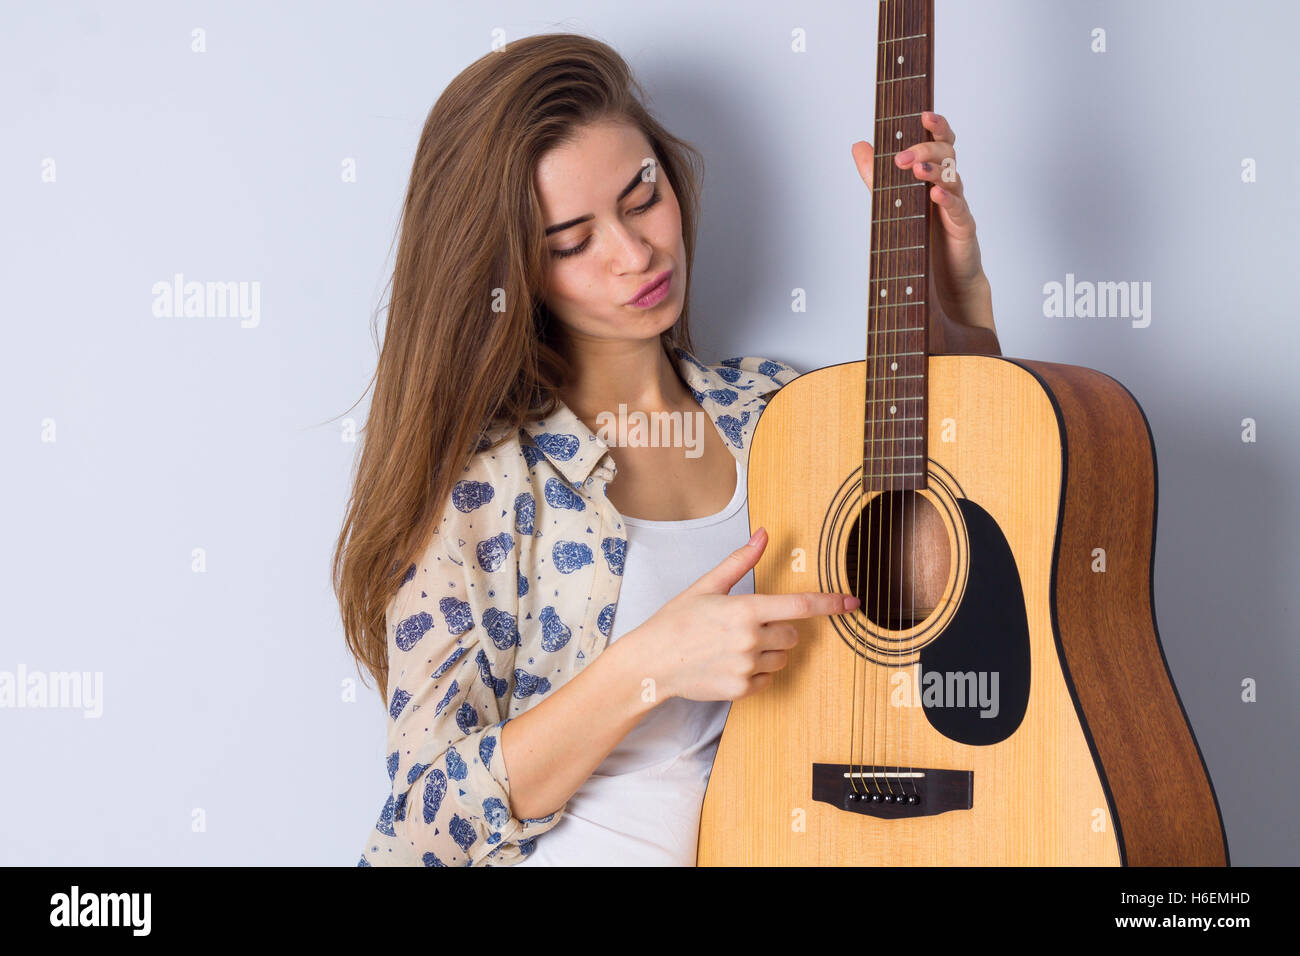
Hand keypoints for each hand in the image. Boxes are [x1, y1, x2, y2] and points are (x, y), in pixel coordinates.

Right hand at [626, 528, 859, 701]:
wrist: (652, 662)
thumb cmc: (676, 621)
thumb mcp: (707, 585)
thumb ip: (741, 561)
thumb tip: (763, 535)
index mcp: (745, 609)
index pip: (800, 605)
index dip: (830, 603)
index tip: (852, 602)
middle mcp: (750, 639)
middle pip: (794, 635)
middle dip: (781, 628)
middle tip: (750, 625)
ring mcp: (747, 667)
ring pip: (783, 658)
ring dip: (770, 651)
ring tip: (736, 645)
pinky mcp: (742, 689)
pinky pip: (768, 679)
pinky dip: (757, 671)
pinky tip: (731, 663)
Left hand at [851, 110, 995, 335]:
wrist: (944, 276)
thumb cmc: (924, 234)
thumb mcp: (894, 200)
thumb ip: (877, 174)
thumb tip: (858, 145)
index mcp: (933, 174)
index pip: (939, 141)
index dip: (936, 125)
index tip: (923, 114)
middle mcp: (947, 184)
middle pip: (946, 154)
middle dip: (925, 150)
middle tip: (902, 158)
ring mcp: (957, 204)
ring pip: (952, 178)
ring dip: (934, 171)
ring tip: (917, 169)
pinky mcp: (963, 227)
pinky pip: (958, 209)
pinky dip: (947, 201)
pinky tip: (935, 196)